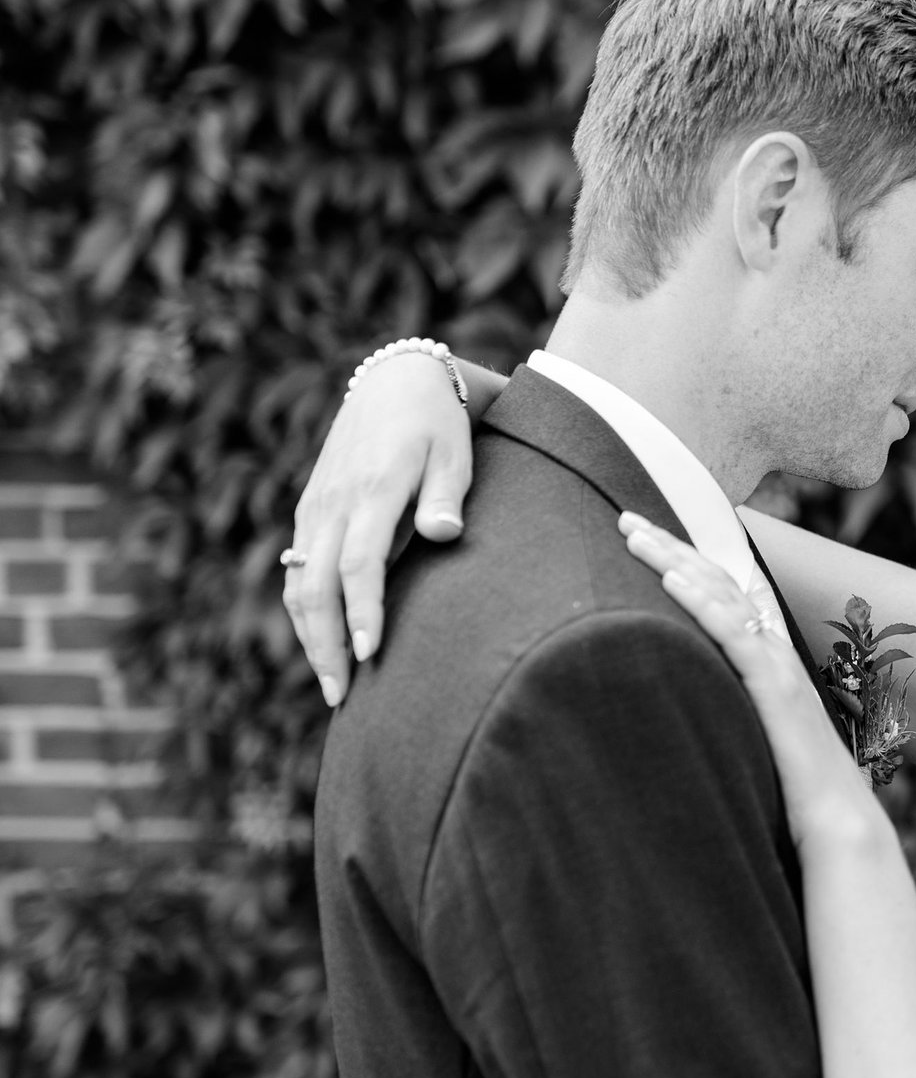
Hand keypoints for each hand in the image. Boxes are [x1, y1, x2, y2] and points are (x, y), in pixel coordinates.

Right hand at [284, 352, 474, 705]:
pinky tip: (320, 642)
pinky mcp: (309, 509)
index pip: (360, 563)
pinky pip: (296, 568)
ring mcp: (315, 506)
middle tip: (342, 695)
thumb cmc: (436, 424)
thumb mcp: (455, 451)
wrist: (393, 382)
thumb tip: (444, 534)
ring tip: (331, 683)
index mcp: (373, 490)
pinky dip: (303, 609)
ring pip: (299, 581)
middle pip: (318, 584)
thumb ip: (447, 495)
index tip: (370, 655)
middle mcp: (334, 502)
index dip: (362, 611)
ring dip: (309, 635)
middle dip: (326, 643)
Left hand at [617, 512, 878, 842]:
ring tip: (636, 535)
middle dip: (671, 547)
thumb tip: (682, 707)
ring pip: (723, 597)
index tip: (648, 536)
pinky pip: (734, 635)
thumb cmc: (794, 793)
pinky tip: (672, 581)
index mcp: (769, 661)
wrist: (838, 826)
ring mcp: (778, 668)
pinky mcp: (776, 690)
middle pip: (718, 582)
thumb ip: (727, 712)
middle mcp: (775, 653)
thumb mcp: (751, 738)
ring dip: (676, 561)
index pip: (727, 594)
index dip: (688, 560)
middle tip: (626, 518)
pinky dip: (703, 603)